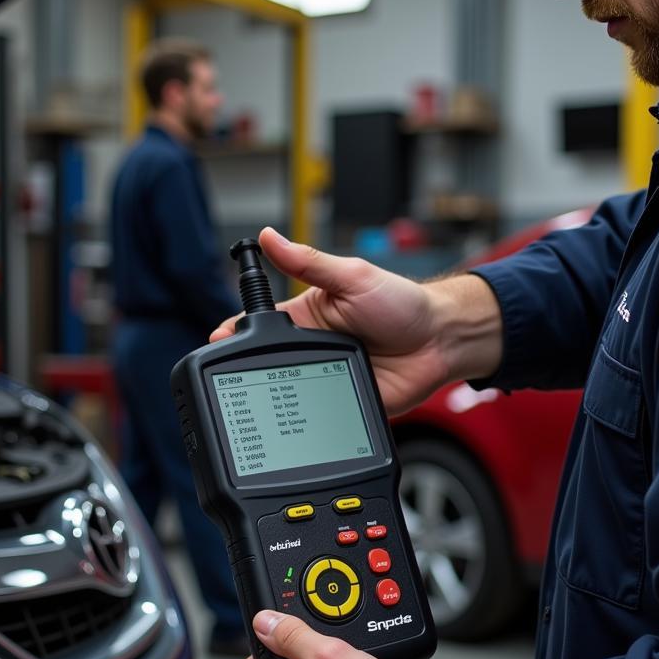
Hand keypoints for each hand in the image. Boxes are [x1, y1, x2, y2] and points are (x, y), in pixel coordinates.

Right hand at [210, 227, 501, 414]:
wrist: (442, 340)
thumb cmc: (403, 303)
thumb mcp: (352, 276)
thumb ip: (308, 262)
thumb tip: (267, 237)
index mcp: (307, 317)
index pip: (261, 324)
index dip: (236, 333)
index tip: (216, 338)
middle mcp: (313, 348)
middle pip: (268, 364)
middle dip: (247, 371)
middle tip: (229, 378)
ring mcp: (326, 378)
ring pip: (289, 393)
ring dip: (276, 396)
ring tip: (257, 400)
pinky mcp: (343, 403)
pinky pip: (319, 416)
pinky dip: (306, 420)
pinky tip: (295, 421)